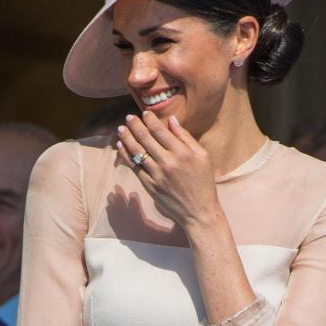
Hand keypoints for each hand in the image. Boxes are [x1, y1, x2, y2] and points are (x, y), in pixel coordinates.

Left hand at [116, 112, 219, 230]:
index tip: (144, 113)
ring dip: (126, 138)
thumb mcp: (203, 157)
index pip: (160, 131)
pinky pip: (134, 167)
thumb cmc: (203, 183)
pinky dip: (126, 155)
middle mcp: (168, 163)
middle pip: (145, 138)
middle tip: (128, 118)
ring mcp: (157, 175)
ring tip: (121, 129)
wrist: (198, 212)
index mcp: (182, 153)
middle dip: (135, 125)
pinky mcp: (150, 186)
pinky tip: (121, 147)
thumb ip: (186, 137)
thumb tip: (172, 120)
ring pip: (137, 152)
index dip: (150, 120)